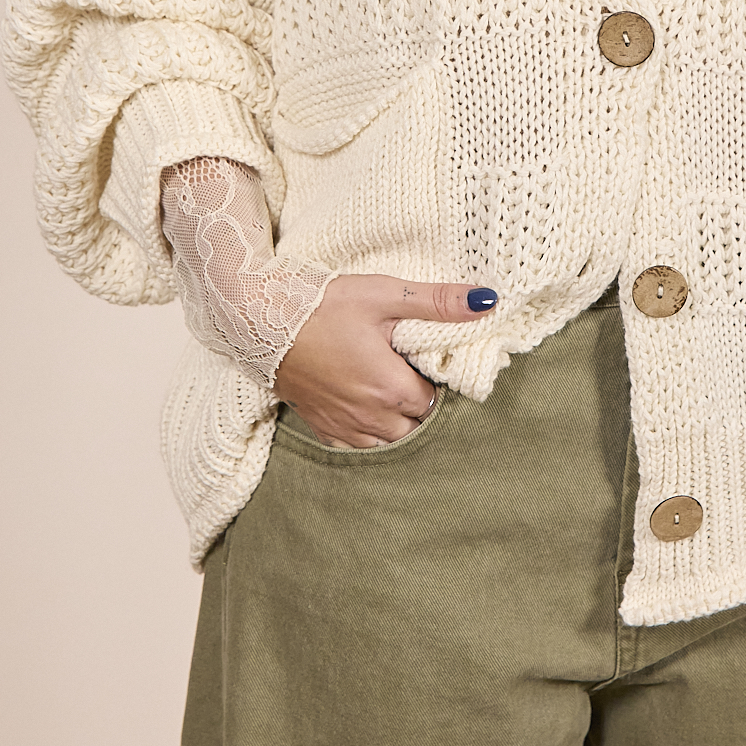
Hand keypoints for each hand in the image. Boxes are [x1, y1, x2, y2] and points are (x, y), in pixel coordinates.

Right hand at [272, 274, 496, 447]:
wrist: (259, 319)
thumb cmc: (322, 304)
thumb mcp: (384, 295)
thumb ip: (437, 302)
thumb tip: (486, 301)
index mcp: (391, 388)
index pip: (437, 401)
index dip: (441, 382)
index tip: (434, 361)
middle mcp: (371, 417)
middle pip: (418, 429)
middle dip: (424, 409)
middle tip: (419, 376)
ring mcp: (344, 427)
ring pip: (391, 445)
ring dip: (401, 427)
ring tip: (396, 393)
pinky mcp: (322, 428)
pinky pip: (358, 449)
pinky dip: (372, 438)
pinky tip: (371, 412)